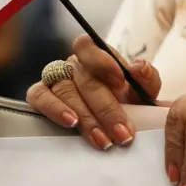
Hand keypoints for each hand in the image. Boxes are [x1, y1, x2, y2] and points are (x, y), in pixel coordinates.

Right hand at [27, 34, 161, 149]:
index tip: (122, 84)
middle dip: (107, 109)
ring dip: (87, 118)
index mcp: (96, 57)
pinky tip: (71, 123)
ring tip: (102, 140)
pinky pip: (40, 97)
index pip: (91, 46)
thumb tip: (139, 67)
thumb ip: (146, 80)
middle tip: (123, 134)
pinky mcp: (38, 95)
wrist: (107, 131)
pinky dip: (55, 109)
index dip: (103, 61)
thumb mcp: (141, 96)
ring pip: (66, 91)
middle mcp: (73, 65)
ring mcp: (53, 78)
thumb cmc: (125, 107)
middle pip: (86, 80)